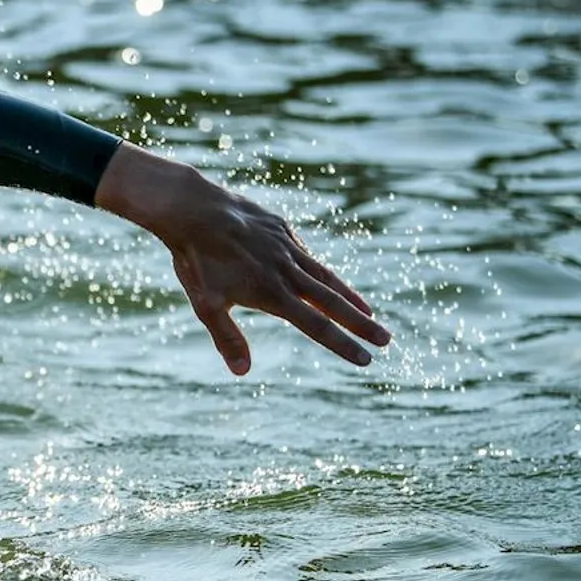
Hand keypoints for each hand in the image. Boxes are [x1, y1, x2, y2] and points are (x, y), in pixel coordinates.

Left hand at [94, 144, 390, 374]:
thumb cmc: (196, 260)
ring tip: (369, 311)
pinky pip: (305, 254)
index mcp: (273, 293)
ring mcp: (287, 247)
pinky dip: (319, 269)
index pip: (316, 326)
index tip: (366, 360)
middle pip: (332, 302)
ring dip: (348, 297)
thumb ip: (227, 337)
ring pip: (325, 276)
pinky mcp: (281, 228)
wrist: (194, 208)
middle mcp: (287, 271)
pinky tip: (324, 279)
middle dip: (360, 323)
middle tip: (386, 340)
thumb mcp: (206, 303)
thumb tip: (243, 372)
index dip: (342, 344)